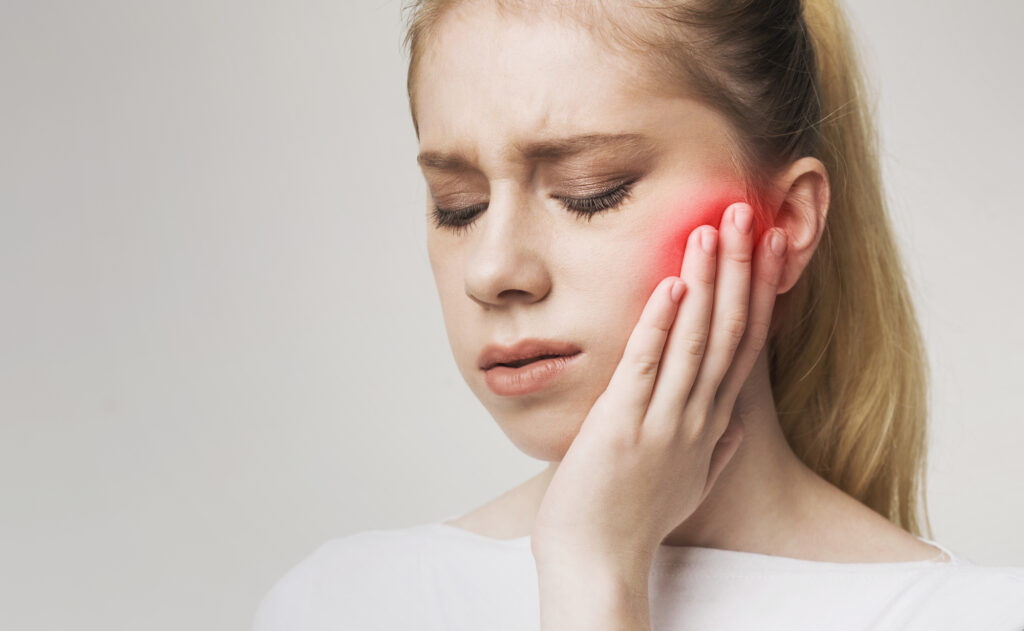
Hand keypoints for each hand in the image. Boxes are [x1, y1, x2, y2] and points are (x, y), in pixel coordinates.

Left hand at [530, 202, 787, 578]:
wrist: (597, 562)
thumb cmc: (632, 519)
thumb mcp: (685, 484)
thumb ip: (713, 452)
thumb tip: (731, 429)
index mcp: (711, 425)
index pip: (747, 346)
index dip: (761, 292)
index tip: (772, 246)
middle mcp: (697, 418)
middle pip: (731, 331)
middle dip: (740, 268)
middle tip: (747, 211)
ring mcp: (664, 422)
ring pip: (697, 340)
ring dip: (706, 281)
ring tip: (713, 228)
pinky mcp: (624, 427)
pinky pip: (648, 367)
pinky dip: (660, 325)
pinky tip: (670, 285)